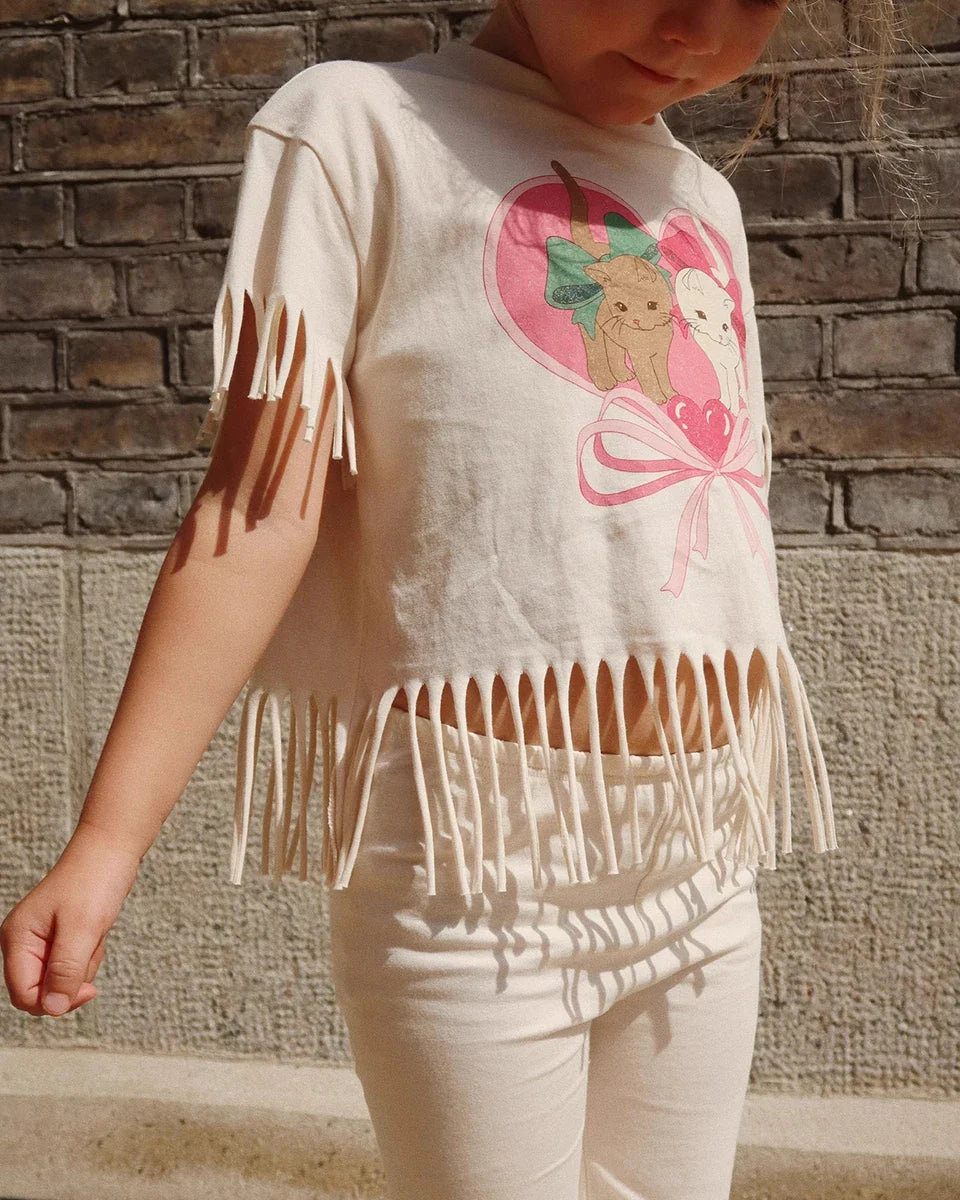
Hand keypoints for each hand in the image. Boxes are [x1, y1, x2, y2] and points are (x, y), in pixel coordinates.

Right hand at [0, 822, 141, 1017]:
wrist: (112, 849)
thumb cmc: (94, 881)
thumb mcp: (82, 929)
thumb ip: (65, 971)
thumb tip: (53, 1008)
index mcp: (17, 939)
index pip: (24, 994)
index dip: (55, 1001)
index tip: (88, 989)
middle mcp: (24, 942)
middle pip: (43, 991)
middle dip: (72, 979)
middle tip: (90, 948)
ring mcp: (42, 940)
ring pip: (63, 979)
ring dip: (85, 963)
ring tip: (94, 932)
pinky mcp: (62, 937)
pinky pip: (75, 964)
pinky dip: (90, 953)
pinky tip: (97, 930)